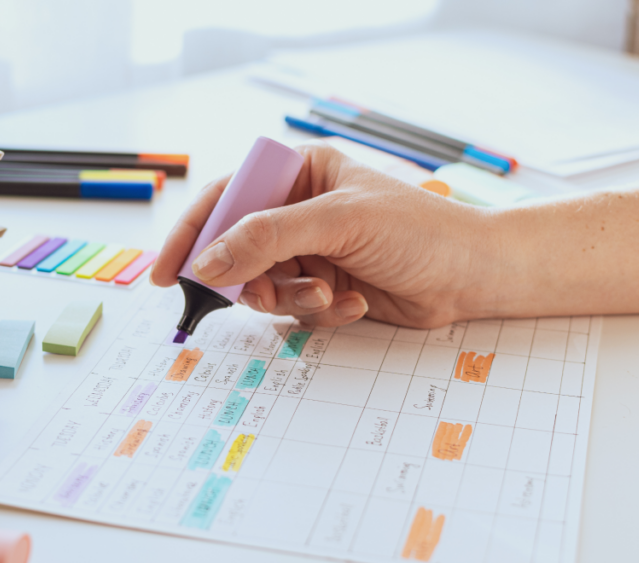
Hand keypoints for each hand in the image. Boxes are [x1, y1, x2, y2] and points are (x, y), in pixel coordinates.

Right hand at [150, 141, 496, 327]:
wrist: (472, 276)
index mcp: (298, 173)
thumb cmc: (418, 231)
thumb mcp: (338, 221)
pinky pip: (291, 309)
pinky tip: (353, 304)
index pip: (225, 197)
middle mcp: (298, 211)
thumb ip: (267, 237)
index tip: (166, 272)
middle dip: (250, 279)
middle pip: (235, 250)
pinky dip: (317, 313)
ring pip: (261, 287)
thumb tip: (207, 262)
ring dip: (291, 299)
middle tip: (264, 293)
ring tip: (329, 294)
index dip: (192, 234)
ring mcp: (309, 251)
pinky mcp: (323, 287)